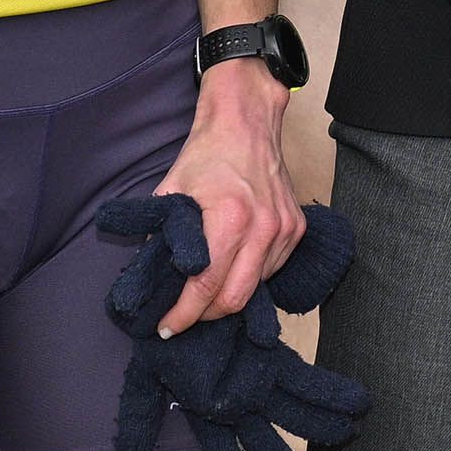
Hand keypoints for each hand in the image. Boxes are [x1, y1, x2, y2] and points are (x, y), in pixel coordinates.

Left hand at [147, 58, 296, 332]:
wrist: (247, 123)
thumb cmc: (207, 155)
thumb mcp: (171, 193)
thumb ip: (162, 237)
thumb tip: (154, 279)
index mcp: (230, 218)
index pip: (206, 286)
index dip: (184, 313)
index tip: (167, 327)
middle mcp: (264, 227)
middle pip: (235, 299)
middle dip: (206, 316)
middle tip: (184, 317)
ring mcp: (285, 230)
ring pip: (255, 289)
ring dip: (228, 297)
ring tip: (205, 293)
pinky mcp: (296, 229)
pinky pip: (271, 271)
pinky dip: (249, 278)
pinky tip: (231, 268)